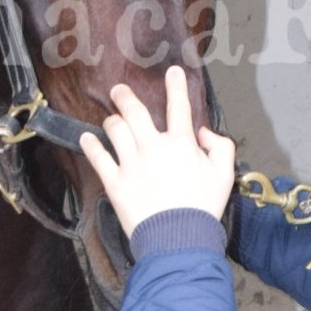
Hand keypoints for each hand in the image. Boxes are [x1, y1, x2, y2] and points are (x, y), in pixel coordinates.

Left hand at [79, 65, 236, 237]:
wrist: (179, 238)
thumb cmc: (203, 208)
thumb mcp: (225, 175)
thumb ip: (220, 146)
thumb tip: (203, 133)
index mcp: (181, 143)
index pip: (178, 106)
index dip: (176, 86)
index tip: (173, 72)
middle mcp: (153, 147)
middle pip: (134, 111)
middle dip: (124, 96)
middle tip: (118, 91)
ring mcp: (131, 163)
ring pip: (115, 130)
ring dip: (111, 121)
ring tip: (110, 120)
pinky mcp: (115, 182)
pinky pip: (99, 158)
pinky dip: (91, 146)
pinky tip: (86, 138)